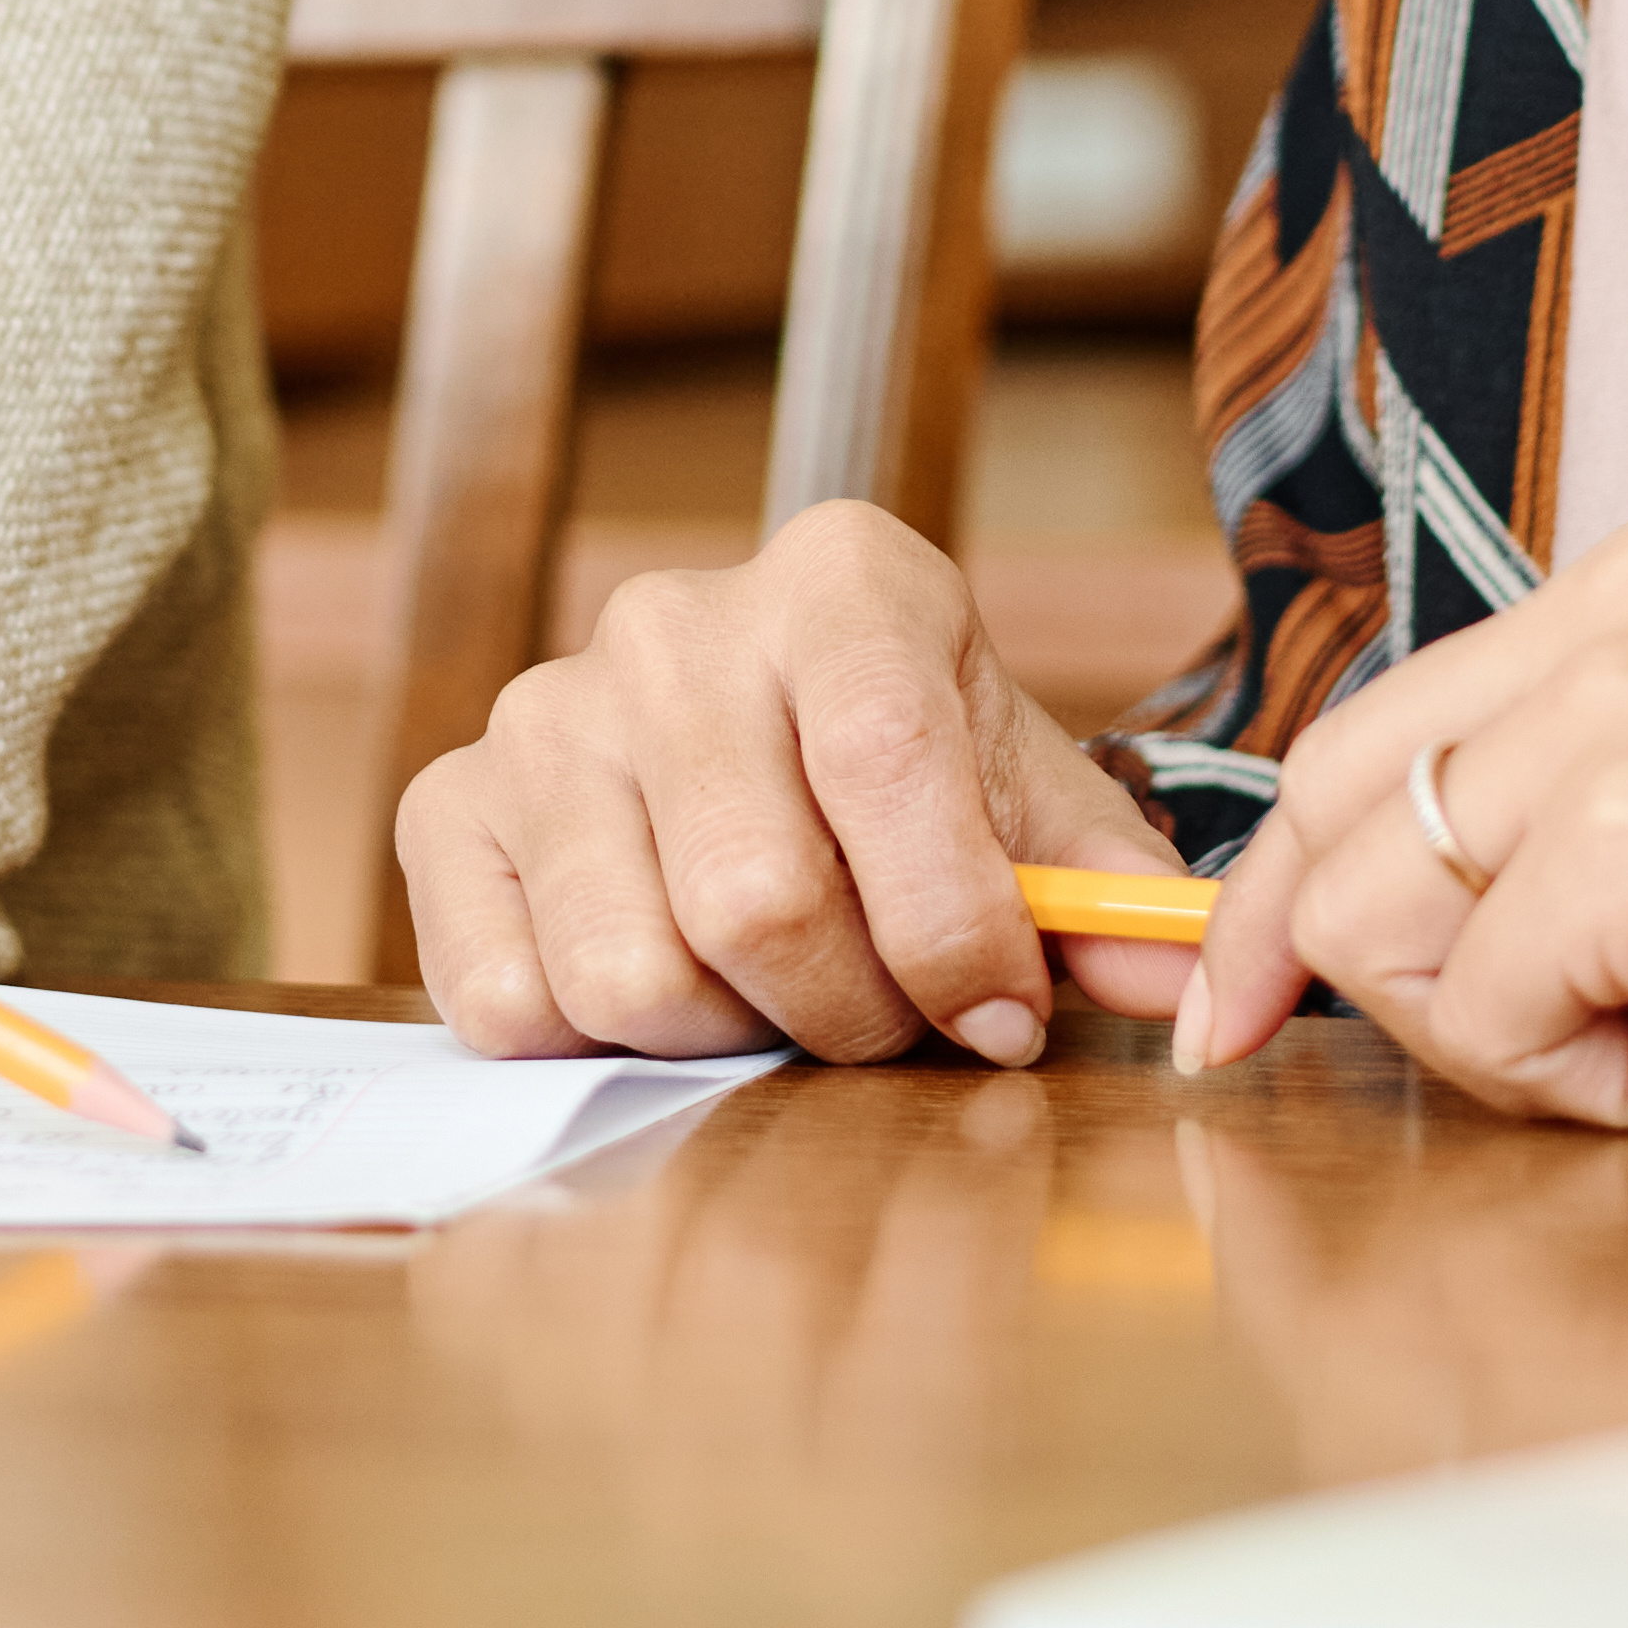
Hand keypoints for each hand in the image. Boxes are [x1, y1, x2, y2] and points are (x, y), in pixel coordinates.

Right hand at [395, 501, 1218, 1067]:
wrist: (758, 737)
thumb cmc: (908, 779)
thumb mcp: (1025, 802)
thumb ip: (1104, 892)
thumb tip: (1180, 981)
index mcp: (842, 581)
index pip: (888, 768)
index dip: (953, 931)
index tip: (1000, 1016)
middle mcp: (673, 620)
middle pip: (756, 899)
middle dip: (847, 1013)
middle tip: (882, 1024)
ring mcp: (543, 710)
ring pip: (631, 970)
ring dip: (726, 1037)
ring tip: (773, 999)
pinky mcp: (447, 804)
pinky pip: (507, 998)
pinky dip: (596, 1046)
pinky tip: (662, 988)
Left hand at [1172, 503, 1627, 1139]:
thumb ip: (1614, 802)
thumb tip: (1429, 927)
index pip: (1380, 728)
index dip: (1292, 883)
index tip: (1244, 1000)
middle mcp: (1620, 606)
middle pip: (1338, 815)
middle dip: (1335, 975)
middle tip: (1479, 1073)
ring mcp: (1626, 709)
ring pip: (1398, 928)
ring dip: (1525, 1037)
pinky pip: (1494, 1011)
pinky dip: (1596, 1080)